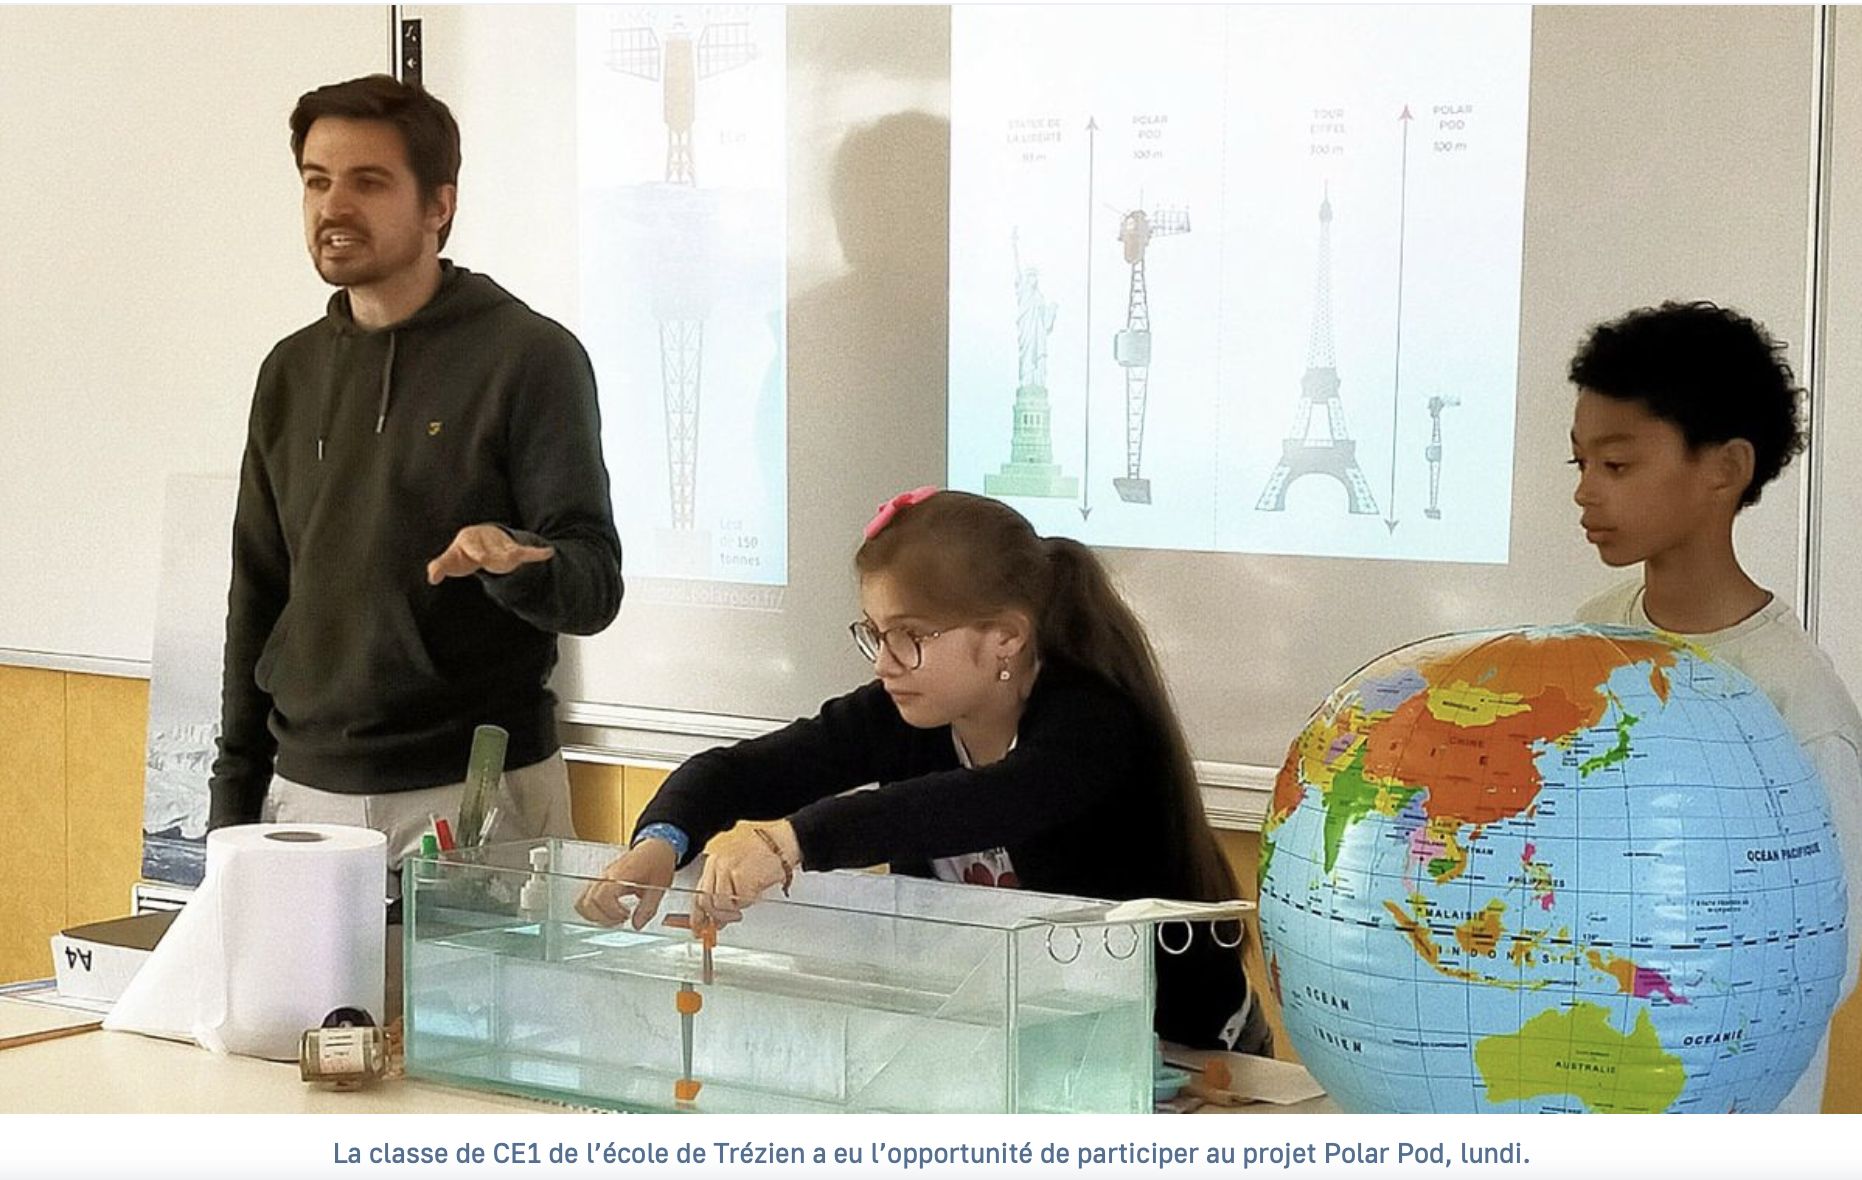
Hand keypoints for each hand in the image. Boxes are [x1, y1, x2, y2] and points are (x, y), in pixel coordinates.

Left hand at [426, 524, 553, 583]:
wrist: (478, 541)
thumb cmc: (462, 553)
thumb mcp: (450, 560)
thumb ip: (438, 567)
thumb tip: (431, 578)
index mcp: (469, 538)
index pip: (473, 544)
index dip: (477, 550)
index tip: (481, 557)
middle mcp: (487, 538)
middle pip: (493, 548)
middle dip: (496, 554)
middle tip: (501, 558)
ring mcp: (502, 544)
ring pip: (510, 550)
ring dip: (516, 553)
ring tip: (528, 553)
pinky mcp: (514, 550)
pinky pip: (526, 552)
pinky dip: (537, 554)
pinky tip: (548, 552)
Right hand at [575, 838, 676, 929]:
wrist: (655, 848)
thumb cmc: (657, 862)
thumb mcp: (659, 887)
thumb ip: (648, 908)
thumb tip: (637, 925)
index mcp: (620, 874)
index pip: (602, 896)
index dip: (612, 912)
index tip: (626, 916)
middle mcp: (606, 875)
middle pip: (588, 901)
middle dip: (603, 917)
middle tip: (621, 920)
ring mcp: (601, 878)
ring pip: (583, 901)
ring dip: (595, 915)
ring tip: (615, 918)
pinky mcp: (600, 881)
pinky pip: (586, 898)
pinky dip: (593, 910)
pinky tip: (611, 912)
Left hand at [694, 822, 799, 927]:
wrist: (782, 843)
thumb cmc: (763, 854)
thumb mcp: (735, 867)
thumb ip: (722, 888)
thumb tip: (716, 915)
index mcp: (713, 862)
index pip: (698, 893)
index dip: (698, 915)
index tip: (699, 927)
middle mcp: (718, 864)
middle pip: (707, 901)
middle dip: (717, 916)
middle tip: (726, 921)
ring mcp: (728, 869)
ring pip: (722, 904)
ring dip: (734, 910)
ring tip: (744, 903)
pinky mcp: (742, 876)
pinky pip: (741, 901)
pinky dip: (749, 902)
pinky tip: (754, 893)